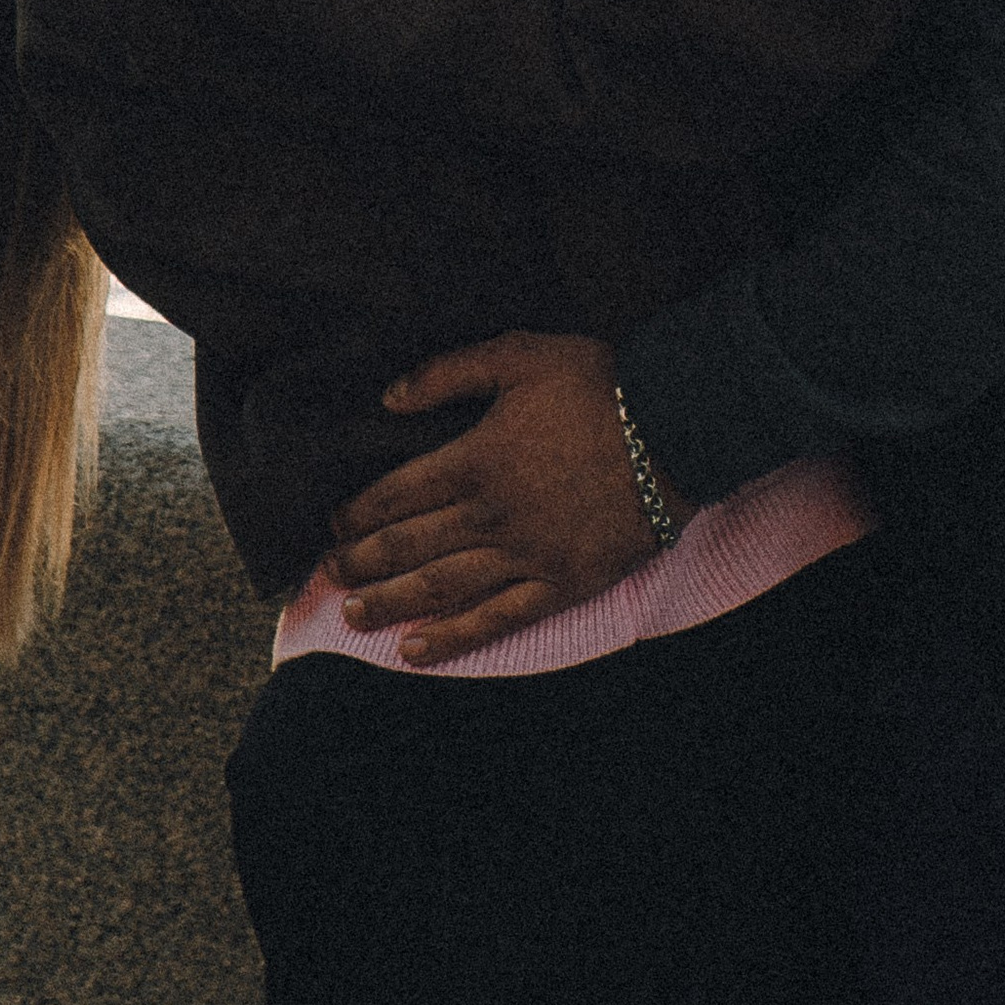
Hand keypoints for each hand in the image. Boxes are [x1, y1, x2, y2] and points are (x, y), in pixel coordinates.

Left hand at [323, 332, 697, 667]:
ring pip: (440, 588)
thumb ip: (449, 372)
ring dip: (390, 603)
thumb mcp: (520, 354)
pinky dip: (452, 638)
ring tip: (353, 616)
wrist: (675, 429)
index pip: (396, 495)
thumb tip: (388, 398)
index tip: (333, 524)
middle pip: (408, 546)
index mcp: (474, 460)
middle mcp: (490, 515)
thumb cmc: (598, 385)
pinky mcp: (559, 584)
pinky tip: (415, 650)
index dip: (358, 513)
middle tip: (329, 573)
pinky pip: (496, 619)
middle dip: (362, 562)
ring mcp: (524, 556)